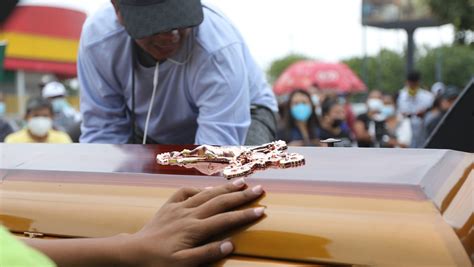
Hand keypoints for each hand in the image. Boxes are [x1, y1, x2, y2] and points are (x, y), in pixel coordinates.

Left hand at [123, 178, 264, 266]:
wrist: (132, 253)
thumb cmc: (158, 262)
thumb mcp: (182, 264)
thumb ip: (206, 254)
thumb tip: (230, 245)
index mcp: (194, 229)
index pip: (225, 219)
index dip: (245, 214)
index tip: (262, 209)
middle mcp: (189, 214)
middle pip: (220, 201)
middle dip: (241, 195)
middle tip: (259, 189)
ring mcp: (178, 208)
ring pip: (206, 193)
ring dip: (225, 187)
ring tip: (241, 182)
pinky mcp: (169, 206)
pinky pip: (185, 191)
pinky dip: (198, 188)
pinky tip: (206, 188)